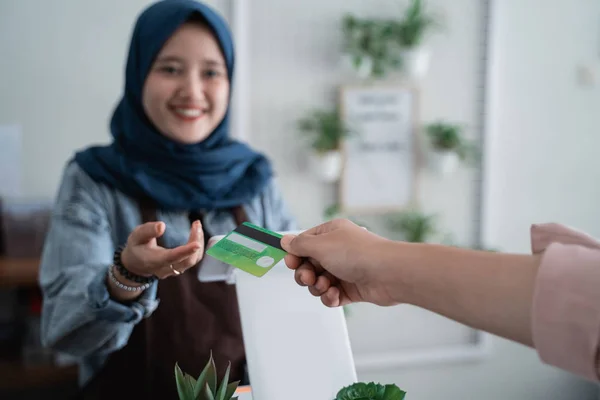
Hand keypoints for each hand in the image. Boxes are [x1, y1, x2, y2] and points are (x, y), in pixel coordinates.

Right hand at [121, 220, 203, 278]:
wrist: (136, 264)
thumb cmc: (137, 247)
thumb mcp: (136, 236)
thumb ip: (148, 230)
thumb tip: (162, 226)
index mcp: (153, 261)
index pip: (171, 258)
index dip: (185, 251)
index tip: (197, 244)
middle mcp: (165, 269)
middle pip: (187, 261)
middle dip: (195, 242)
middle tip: (196, 224)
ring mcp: (174, 271)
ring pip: (193, 260)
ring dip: (198, 242)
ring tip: (197, 225)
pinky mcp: (180, 268)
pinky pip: (194, 259)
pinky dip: (198, 246)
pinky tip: (197, 232)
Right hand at [281, 219, 399, 306]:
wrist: (388, 273)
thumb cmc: (358, 253)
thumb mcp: (321, 245)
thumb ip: (300, 245)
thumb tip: (285, 240)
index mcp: (331, 234)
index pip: (305, 243)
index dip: (295, 254)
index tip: (291, 263)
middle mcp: (338, 250)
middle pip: (309, 265)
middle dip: (305, 274)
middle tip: (308, 278)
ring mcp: (345, 270)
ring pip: (319, 282)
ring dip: (318, 287)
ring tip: (326, 286)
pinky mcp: (352, 288)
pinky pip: (332, 295)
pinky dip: (330, 297)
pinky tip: (335, 295)